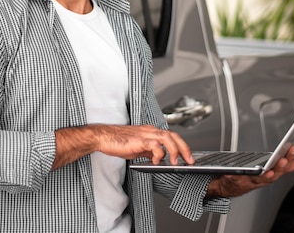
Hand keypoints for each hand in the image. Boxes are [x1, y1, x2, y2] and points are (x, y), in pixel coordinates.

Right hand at [52, 124, 193, 169]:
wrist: (103, 137)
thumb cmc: (117, 141)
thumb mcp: (137, 148)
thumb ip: (148, 151)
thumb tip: (158, 158)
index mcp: (150, 131)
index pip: (171, 136)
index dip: (181, 146)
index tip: (187, 156)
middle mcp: (150, 130)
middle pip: (173, 135)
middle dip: (184, 148)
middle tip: (189, 160)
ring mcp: (145, 134)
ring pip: (167, 138)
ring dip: (175, 150)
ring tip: (176, 162)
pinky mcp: (139, 140)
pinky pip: (154, 145)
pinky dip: (159, 153)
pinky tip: (156, 161)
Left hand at [207, 146, 293, 197]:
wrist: (232, 186)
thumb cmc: (252, 178)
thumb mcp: (271, 172)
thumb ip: (285, 168)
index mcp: (269, 176)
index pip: (281, 169)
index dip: (289, 161)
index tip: (292, 149)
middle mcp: (260, 181)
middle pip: (271, 176)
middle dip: (278, 169)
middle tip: (283, 160)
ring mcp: (247, 181)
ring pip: (256, 179)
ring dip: (261, 175)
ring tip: (266, 170)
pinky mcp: (234, 180)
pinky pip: (234, 178)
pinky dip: (233, 175)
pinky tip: (232, 171)